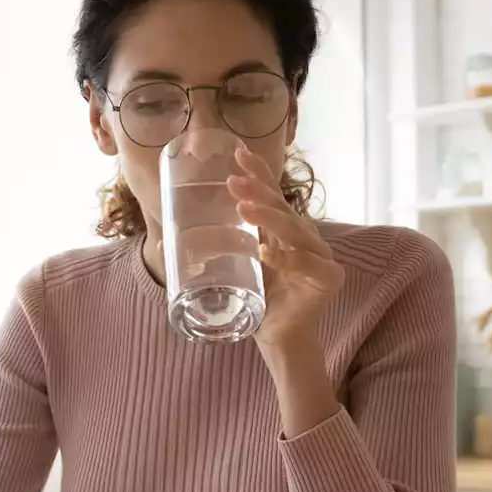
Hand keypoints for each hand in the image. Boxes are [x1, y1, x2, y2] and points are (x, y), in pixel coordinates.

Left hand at [227, 146, 343, 350]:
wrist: (277, 338)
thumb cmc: (257, 300)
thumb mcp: (232, 268)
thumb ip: (211, 251)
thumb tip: (164, 242)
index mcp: (283, 230)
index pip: (272, 195)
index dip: (259, 173)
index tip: (239, 152)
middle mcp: (304, 238)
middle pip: (283, 208)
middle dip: (258, 191)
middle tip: (233, 181)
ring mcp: (320, 256)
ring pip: (295, 231)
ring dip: (269, 217)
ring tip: (243, 208)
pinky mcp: (327, 279)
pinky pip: (308, 265)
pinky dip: (286, 258)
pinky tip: (266, 251)